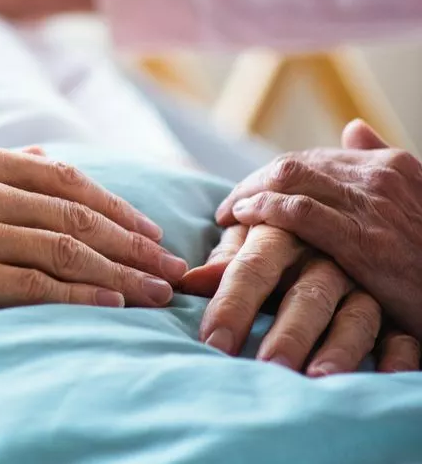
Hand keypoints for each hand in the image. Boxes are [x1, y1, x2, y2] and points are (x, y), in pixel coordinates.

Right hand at [0, 142, 184, 324]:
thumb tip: (42, 160)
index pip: (61, 178)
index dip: (113, 203)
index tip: (147, 228)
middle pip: (75, 213)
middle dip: (132, 241)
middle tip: (171, 266)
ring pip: (65, 248)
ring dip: (120, 271)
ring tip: (156, 292)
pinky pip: (32, 283)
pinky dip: (79, 294)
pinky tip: (111, 307)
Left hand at [183, 225, 419, 374]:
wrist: (361, 208)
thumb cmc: (291, 231)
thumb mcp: (263, 235)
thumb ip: (230, 257)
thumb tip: (187, 282)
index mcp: (285, 233)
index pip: (254, 266)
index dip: (232, 303)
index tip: (212, 341)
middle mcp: (327, 254)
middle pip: (308, 294)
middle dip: (288, 333)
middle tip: (267, 368)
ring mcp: (365, 279)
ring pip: (357, 313)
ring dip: (338, 347)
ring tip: (317, 378)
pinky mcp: (395, 301)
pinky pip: (402, 329)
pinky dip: (398, 353)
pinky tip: (385, 376)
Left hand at [214, 120, 421, 338]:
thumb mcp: (418, 200)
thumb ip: (382, 162)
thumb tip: (352, 128)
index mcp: (393, 164)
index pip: (313, 157)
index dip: (274, 175)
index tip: (252, 192)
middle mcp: (380, 176)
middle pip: (294, 164)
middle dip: (254, 183)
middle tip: (231, 206)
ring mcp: (372, 206)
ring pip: (289, 179)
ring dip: (248, 194)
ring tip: (229, 213)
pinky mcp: (364, 240)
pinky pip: (298, 212)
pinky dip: (263, 209)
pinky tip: (242, 219)